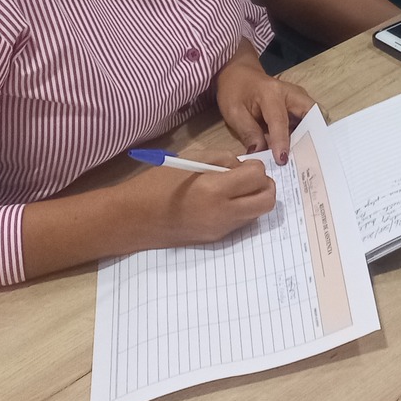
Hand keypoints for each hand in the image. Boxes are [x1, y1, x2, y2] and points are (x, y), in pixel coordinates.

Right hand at [117, 146, 277, 248]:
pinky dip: (241, 209)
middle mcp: (222, 214)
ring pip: (257, 214)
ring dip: (254, 199)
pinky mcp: (215, 240)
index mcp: (214, 190)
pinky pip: (241, 222)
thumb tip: (243, 167)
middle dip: (265, 185)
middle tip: (248, 178)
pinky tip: (221, 202)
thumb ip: (223, 160)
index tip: (243, 165)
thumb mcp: (191, 160)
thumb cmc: (156, 184)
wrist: (132, 219)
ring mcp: (220, 230)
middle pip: (267, 201)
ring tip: (233, 189)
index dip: (256, 167)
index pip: (257, 177)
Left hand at [214, 46, 315, 162]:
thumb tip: (260, 153)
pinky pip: (309, 120)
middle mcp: (292, 94)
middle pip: (312, 113)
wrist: (240, 75)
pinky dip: (306, 133)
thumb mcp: (233, 112)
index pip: (280, 121)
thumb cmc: (235, 91)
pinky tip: (297, 147)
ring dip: (310, 135)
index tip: (283, 160)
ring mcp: (299, 98)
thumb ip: (248, 132)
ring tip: (301, 155)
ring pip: (315, 117)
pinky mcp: (300, 104)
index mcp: (271, 93)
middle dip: (311, 134)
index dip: (282, 142)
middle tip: (303, 156)